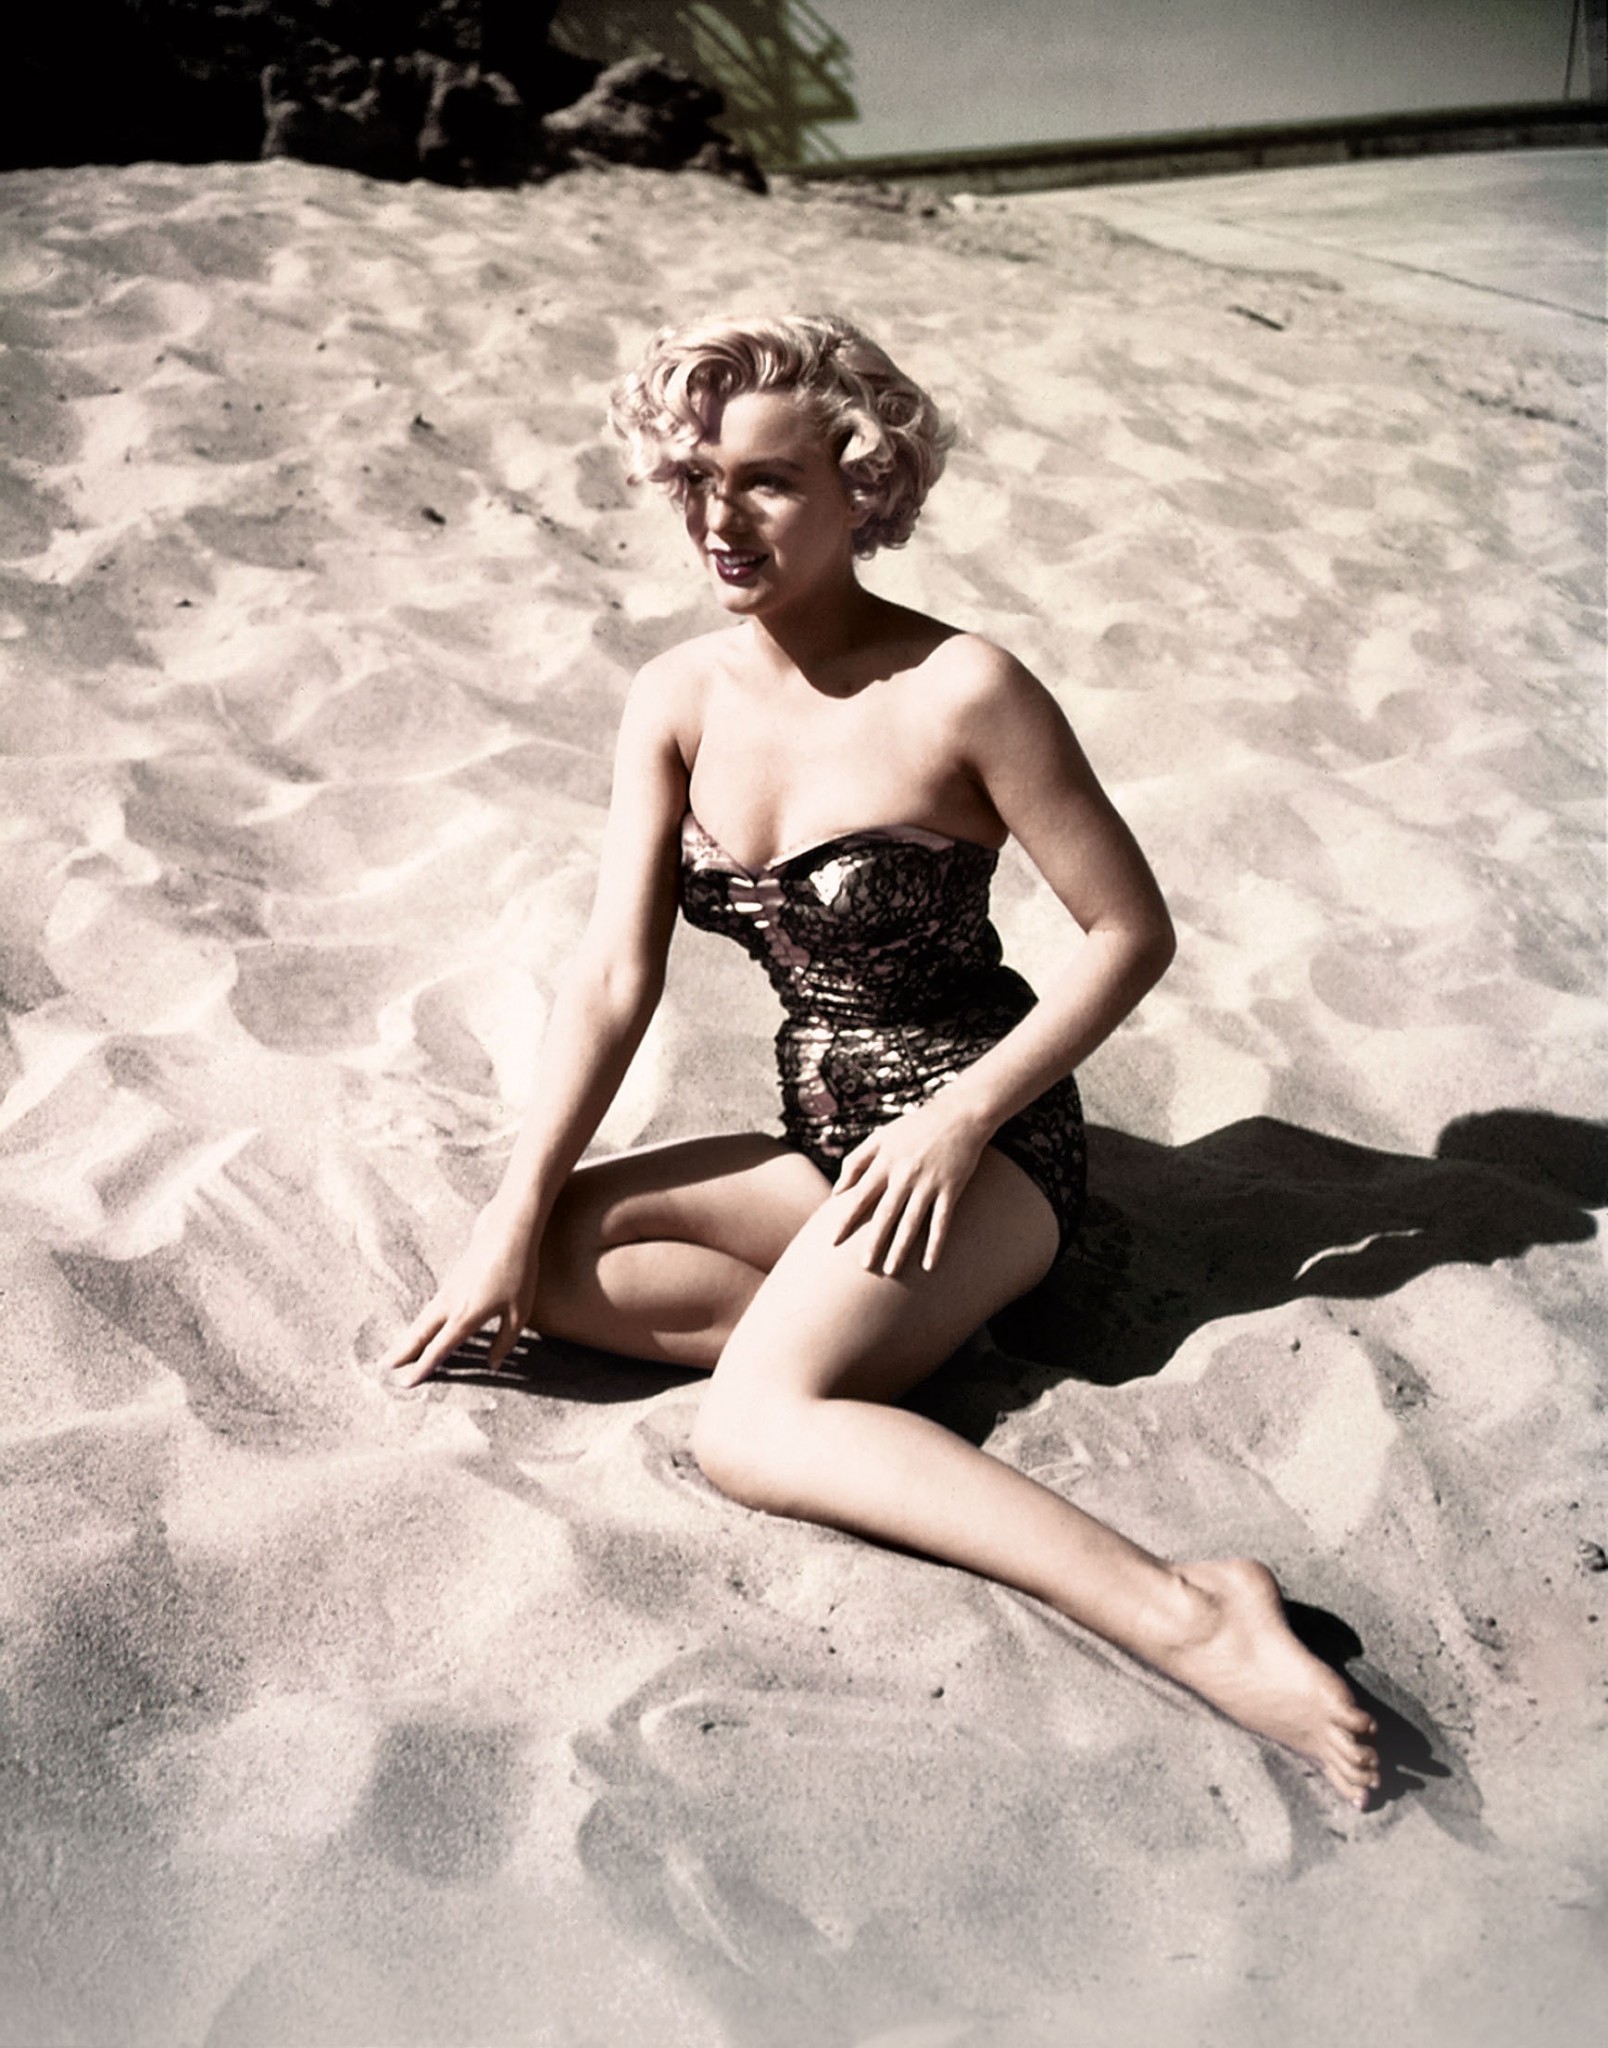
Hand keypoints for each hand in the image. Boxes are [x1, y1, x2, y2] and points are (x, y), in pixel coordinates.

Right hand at [378, 1202, 539, 1387]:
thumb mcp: (519, 1312)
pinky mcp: (452, 1281)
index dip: (423, 1367)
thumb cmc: (518, 1272)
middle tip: (384, 1367)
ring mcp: (449, 1291)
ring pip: (423, 1320)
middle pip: (420, 1334)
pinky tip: (422, 1328)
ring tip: (396, 1352)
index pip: (439, 1348)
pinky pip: (431, 1309)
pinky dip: (421, 1323)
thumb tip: (492, 1365)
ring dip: (409, 1337)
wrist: (507, 1231)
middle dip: (403, 1352)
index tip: (407, 1382)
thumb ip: (505, 1342)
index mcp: (466, 1316)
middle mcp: (451, 1305)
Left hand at [828, 1096, 987, 1276]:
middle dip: (873, 1242)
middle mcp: (904, 1174)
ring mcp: (928, 1183)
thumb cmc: (915, 1127)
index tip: (833, 1241)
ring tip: (890, 1271)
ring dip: (900, 1248)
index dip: (846, 1219)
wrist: (959, 1114)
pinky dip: (935, 1244)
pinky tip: (929, 1266)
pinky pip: (941, 1222)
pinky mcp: (951, 1188)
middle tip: (864, 1267)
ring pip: (911, 1222)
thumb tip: (836, 1192)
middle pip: (885, 1214)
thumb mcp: (881, 1137)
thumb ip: (856, 1161)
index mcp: (885, 1161)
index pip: (861, 1196)